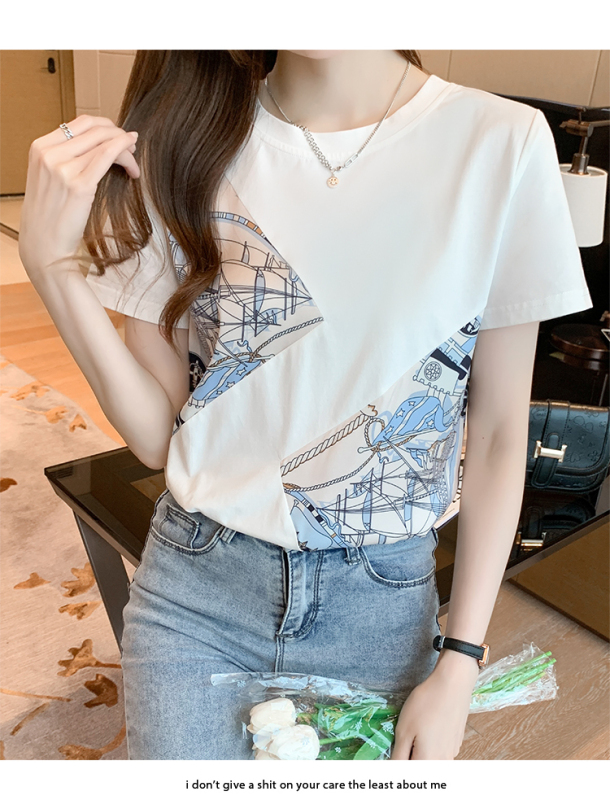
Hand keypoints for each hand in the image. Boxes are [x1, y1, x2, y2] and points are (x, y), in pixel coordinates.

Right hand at [19, 115, 139, 278]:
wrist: (44, 247)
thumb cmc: (49, 217)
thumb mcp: (48, 179)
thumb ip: (63, 159)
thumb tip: (92, 146)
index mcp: (39, 148)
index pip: (78, 123)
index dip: (104, 126)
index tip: (116, 136)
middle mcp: (49, 154)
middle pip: (93, 128)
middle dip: (117, 134)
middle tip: (130, 147)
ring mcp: (63, 168)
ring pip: (104, 142)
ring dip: (124, 147)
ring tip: (133, 160)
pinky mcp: (79, 185)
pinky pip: (107, 156)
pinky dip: (124, 150)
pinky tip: (133, 154)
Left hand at [390, 650, 479, 759]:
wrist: (453, 684)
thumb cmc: (425, 704)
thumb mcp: (404, 729)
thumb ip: (399, 755)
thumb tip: (393, 770)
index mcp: (428, 761)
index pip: (409, 775)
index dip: (397, 769)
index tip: (393, 757)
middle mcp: (443, 762)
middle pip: (422, 769)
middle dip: (409, 762)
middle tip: (400, 748)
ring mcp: (452, 752)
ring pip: (432, 762)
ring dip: (420, 756)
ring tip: (414, 736)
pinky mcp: (457, 742)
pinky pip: (441, 753)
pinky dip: (431, 749)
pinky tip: (428, 731)